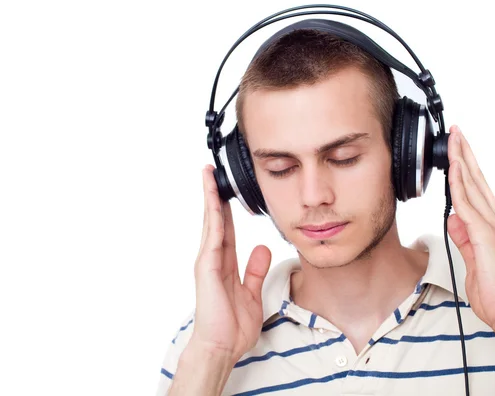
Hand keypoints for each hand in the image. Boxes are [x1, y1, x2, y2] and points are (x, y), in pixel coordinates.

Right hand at [190, 164, 271, 363]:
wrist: (222, 347)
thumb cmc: (232, 326)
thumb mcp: (252, 293)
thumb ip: (255, 270)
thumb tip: (262, 249)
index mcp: (224, 265)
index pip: (225, 230)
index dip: (225, 209)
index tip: (227, 191)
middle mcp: (213, 260)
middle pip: (214, 221)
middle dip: (214, 195)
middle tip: (212, 172)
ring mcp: (208, 262)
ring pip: (211, 223)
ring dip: (210, 198)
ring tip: (209, 176)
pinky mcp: (207, 267)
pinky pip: (213, 236)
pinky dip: (213, 216)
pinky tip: (215, 200)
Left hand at [446, 125, 494, 332]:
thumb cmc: (494, 288)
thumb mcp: (473, 257)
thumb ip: (464, 237)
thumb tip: (455, 218)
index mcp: (492, 224)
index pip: (477, 188)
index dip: (466, 166)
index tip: (457, 148)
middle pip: (477, 179)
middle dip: (465, 154)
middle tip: (455, 132)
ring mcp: (491, 226)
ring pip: (473, 186)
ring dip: (461, 162)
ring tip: (453, 141)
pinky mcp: (484, 236)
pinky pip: (468, 205)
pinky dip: (460, 186)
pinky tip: (453, 171)